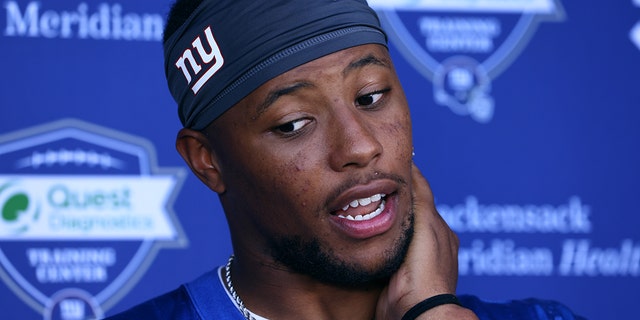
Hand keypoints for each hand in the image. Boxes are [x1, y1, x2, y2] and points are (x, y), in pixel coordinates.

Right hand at [375, 164, 477, 319]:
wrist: (415, 308)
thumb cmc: (426, 267)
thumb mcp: (427, 222)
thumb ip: (420, 196)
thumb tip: (413, 169)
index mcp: (442, 231)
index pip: (423, 197)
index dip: (409, 180)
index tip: (394, 163)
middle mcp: (430, 245)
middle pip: (409, 213)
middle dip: (394, 199)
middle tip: (373, 182)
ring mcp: (412, 259)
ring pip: (396, 229)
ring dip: (382, 217)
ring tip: (363, 203)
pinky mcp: (396, 272)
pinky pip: (385, 245)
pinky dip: (376, 235)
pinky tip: (364, 231)